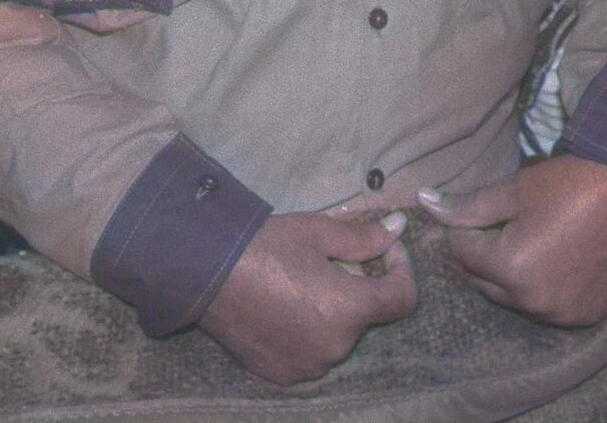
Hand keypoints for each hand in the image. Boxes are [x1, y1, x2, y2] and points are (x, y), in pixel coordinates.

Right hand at [198, 208, 417, 384]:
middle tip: (330, 262)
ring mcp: (308, 367)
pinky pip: (310, 354)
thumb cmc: (265, 246)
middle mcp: (335, 347)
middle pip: (365, 317)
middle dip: (357, 288)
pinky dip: (306, 334)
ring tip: (300, 285)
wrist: (204, 273)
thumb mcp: (318, 232)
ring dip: (331, 313)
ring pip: (336, 338)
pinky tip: (281, 309)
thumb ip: (363, 238)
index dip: (402, 270)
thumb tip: (396, 232)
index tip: (385, 251)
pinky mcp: (282, 375)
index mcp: (350, 310)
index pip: (402, 299)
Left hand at [418, 153, 606, 328]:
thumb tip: (425, 203)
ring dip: (511, 278)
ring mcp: (560, 314)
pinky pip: (546, 309)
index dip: (464, 232)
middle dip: (484, 257)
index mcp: (509, 267)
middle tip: (505, 228)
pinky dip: (543, 291)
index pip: (461, 253)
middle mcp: (532, 300)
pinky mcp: (583, 317)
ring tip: (530, 244)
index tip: (482, 214)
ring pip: (513, 299)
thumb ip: (466, 207)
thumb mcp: (512, 191)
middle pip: (483, 282)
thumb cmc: (567, 184)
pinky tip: (555, 264)